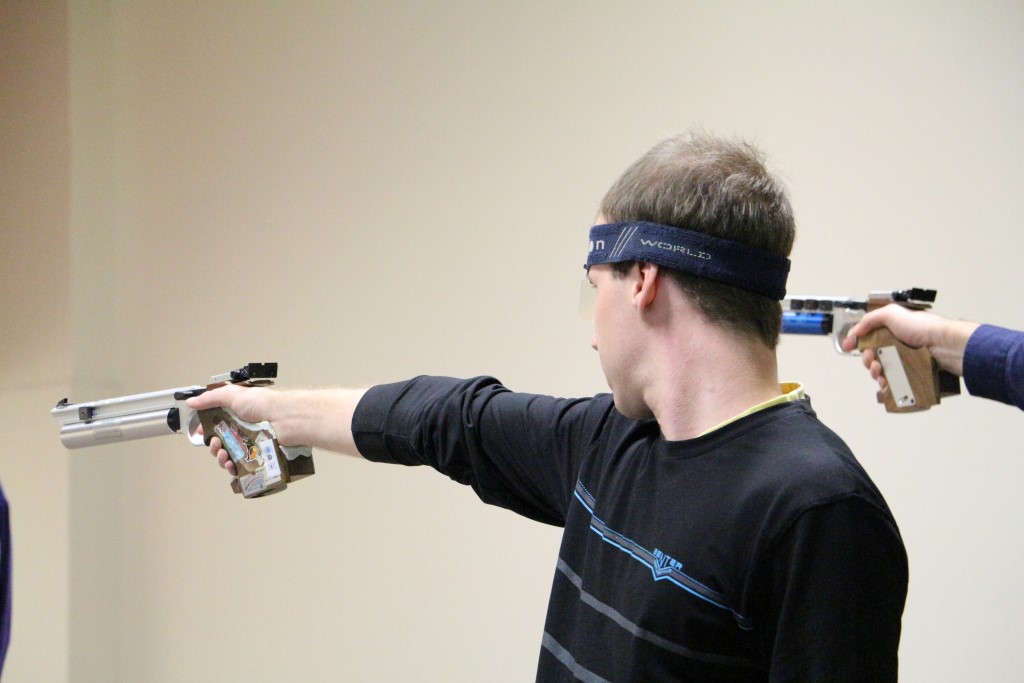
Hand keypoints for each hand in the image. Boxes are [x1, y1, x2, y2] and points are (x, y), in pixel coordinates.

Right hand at [186, 384, 274, 475]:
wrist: (285, 418)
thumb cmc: (262, 404)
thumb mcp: (233, 395)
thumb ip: (210, 398)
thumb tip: (192, 402)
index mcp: (238, 415)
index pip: (218, 425)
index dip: (208, 430)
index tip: (202, 433)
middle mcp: (244, 430)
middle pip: (221, 443)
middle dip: (213, 446)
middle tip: (215, 443)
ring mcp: (251, 445)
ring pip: (229, 457)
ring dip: (220, 458)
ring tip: (223, 454)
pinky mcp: (258, 458)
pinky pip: (241, 468)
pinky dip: (232, 468)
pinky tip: (230, 465)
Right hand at [841, 304, 979, 390]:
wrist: (946, 347)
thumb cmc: (924, 329)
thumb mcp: (892, 314)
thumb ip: (870, 319)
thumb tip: (856, 330)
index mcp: (894, 330)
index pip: (870, 336)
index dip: (858, 341)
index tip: (849, 346)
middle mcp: (899, 345)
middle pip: (873, 355)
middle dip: (868, 359)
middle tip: (872, 359)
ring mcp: (905, 361)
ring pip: (882, 370)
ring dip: (875, 371)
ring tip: (880, 370)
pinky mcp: (911, 375)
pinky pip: (894, 382)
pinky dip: (886, 383)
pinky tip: (886, 381)